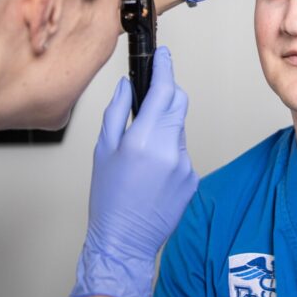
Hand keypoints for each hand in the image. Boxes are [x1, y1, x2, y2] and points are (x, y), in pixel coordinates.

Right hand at [70, 47, 198, 296]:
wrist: (125, 241)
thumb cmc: (108, 199)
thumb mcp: (103, 150)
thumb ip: (117, 112)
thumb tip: (127, 86)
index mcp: (144, 139)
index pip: (163, 90)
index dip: (165, 68)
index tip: (163, 55)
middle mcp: (170, 149)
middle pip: (178, 103)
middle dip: (166, 95)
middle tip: (148, 101)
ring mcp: (185, 165)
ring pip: (178, 129)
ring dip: (164, 128)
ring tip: (141, 154)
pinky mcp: (193, 179)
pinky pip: (182, 153)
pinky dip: (169, 153)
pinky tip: (152, 174)